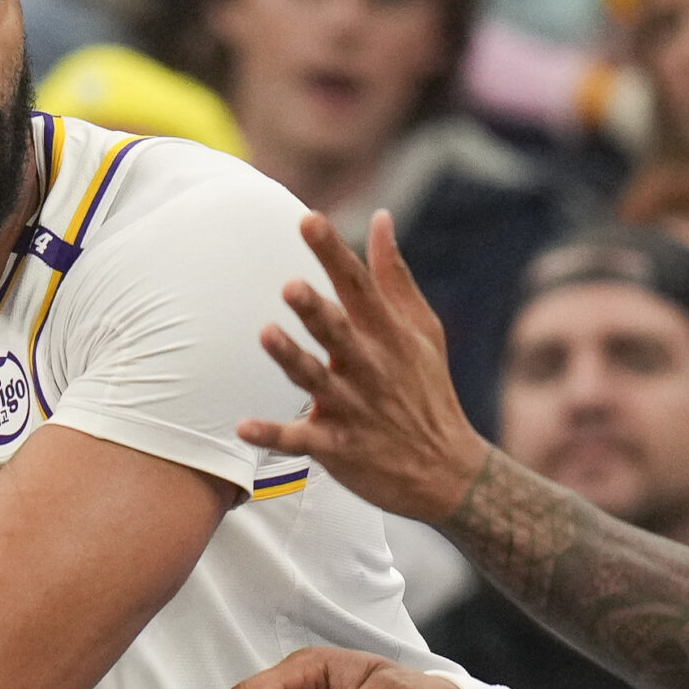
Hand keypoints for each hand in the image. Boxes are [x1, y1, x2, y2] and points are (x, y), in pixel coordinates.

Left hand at [244, 211, 491, 524]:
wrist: (446, 471)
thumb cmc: (426, 388)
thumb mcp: (422, 329)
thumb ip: (394, 275)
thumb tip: (380, 218)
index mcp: (386, 333)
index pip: (358, 286)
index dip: (332, 253)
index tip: (308, 219)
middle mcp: (367, 366)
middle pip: (336, 332)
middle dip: (315, 308)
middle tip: (290, 285)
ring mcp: (352, 408)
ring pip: (315, 381)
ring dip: (291, 359)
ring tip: (267, 334)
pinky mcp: (338, 447)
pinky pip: (300, 440)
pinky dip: (273, 436)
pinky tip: (243, 426)